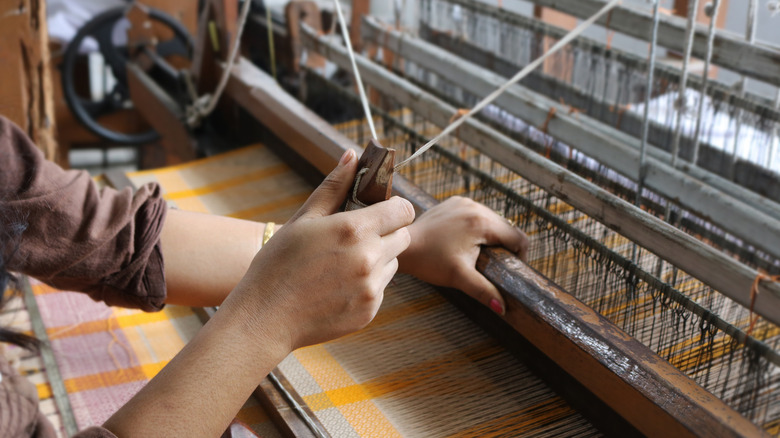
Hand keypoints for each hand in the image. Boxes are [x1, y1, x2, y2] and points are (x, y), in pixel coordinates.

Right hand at [222, 149, 415, 351]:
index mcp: (354, 230)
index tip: (379, 210)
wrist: (265, 318)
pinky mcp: (370, 311)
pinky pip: (381, 288)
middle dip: (386, 233)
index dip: (394, 208)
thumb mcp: (303, 219)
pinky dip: (367, 284)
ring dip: (378, 259)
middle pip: (403, 236)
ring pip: (393, 263)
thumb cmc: (277, 264)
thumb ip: (334, 187)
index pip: (404, 210)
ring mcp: (371, 288)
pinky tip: (337, 286)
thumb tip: (353, 155)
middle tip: (355, 238)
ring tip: (340, 265)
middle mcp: (369, 258)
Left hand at [399, 196, 527, 315]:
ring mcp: (464, 202)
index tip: (511, 270)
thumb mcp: (459, 277)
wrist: (404, 246)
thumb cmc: (429, 261)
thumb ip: (484, 291)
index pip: (518, 237)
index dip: (520, 256)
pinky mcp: (454, 203)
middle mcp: (475, 207)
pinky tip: (466, 242)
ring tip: (480, 255)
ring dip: (492, 237)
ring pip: (492, 220)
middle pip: (506, 228)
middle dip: (505, 247)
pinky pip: (476, 214)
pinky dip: (477, 228)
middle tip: (493, 266)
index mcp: (482, 222)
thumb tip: (502, 308)